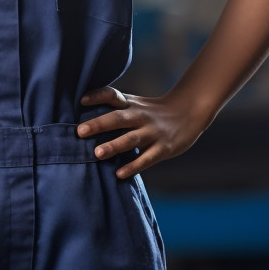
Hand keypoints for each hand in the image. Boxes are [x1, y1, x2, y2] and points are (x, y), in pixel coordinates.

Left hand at [76, 86, 209, 177]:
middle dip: (99, 124)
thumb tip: (80, 114)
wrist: (188, 112)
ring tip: (97, 153)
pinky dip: (133, 166)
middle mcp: (140, 116)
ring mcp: (152, 132)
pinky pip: (147, 159)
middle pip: (117, 118)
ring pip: (131, 139)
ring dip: (114, 146)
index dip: (97, 96)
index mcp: (130, 104)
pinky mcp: (163, 148)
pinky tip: (119, 174)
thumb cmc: (151, 111)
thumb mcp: (134, 104)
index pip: (112, 95)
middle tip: (79, 131)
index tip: (81, 100)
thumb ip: (113, 108)